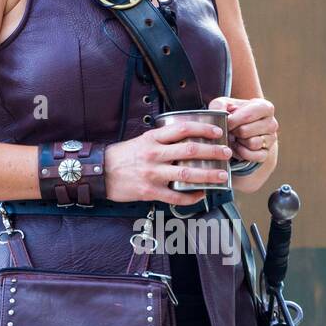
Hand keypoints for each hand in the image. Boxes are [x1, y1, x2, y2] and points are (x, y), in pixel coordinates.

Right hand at [103, 121, 231, 205]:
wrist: (99, 173)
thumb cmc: (121, 156)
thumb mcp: (141, 141)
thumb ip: (161, 140)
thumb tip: (186, 139)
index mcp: (152, 139)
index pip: (182, 129)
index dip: (203, 129)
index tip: (218, 133)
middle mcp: (154, 154)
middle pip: (190, 150)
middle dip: (213, 152)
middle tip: (227, 153)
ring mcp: (152, 173)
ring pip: (187, 173)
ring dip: (208, 175)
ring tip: (222, 176)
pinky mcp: (149, 191)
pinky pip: (175, 196)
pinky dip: (190, 197)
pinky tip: (200, 195)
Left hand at [208, 96, 277, 163]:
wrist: (239, 128)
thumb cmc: (232, 113)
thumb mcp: (223, 104)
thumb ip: (219, 106)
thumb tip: (219, 115)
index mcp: (264, 107)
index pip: (247, 116)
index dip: (233, 121)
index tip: (226, 122)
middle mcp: (272, 123)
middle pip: (245, 131)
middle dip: (233, 132)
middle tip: (230, 130)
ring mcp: (271, 139)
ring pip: (251, 144)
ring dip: (237, 142)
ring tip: (234, 137)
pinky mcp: (266, 153)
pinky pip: (252, 156)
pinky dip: (241, 153)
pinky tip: (237, 146)